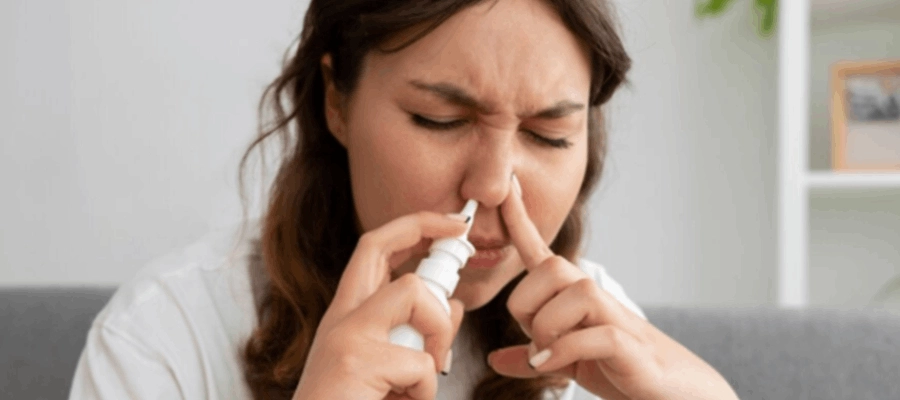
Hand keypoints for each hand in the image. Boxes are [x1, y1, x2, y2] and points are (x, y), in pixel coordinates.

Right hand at [292, 211, 467, 399]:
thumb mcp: (390, 370)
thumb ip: (420, 334)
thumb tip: (455, 304)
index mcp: (346, 317)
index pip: (373, 250)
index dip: (412, 226)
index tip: (450, 224)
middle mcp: (339, 317)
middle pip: (377, 243)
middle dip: (425, 226)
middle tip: (460, 239)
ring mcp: (344, 335)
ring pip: (412, 292)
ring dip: (439, 331)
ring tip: (428, 373)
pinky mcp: (355, 359)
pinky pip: (420, 361)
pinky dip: (426, 389)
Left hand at [486, 174, 738, 399]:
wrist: (680, 390)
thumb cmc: (626, 369)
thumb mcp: (570, 363)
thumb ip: (535, 357)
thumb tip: (496, 359)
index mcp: (576, 297)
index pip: (542, 251)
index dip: (521, 219)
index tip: (506, 186)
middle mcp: (596, 298)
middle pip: (551, 267)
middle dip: (527, 304)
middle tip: (534, 338)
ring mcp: (616, 318)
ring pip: (573, 293)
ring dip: (547, 330)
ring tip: (549, 356)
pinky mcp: (630, 345)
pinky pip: (591, 334)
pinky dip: (562, 352)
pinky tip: (552, 366)